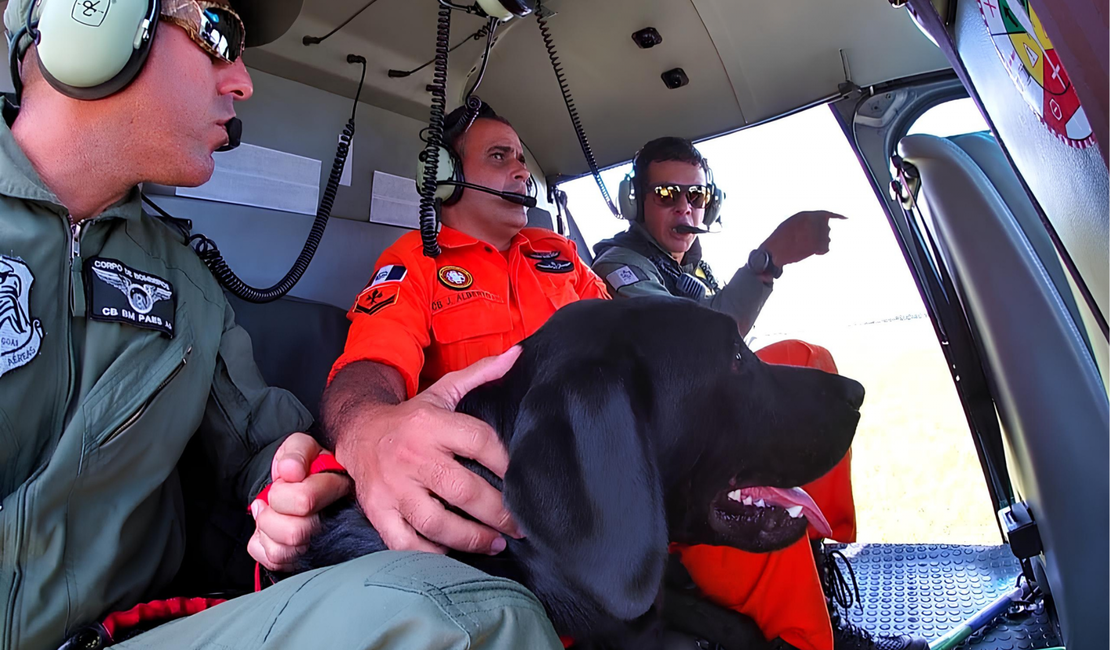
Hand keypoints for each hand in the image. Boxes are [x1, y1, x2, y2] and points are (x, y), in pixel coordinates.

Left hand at [248, 433, 351, 571]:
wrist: (294, 484)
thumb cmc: (301, 465)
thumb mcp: (299, 446)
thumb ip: (296, 451)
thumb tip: (291, 471)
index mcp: (337, 488)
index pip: (304, 501)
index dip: (281, 494)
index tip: (281, 483)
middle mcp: (335, 521)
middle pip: (296, 533)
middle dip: (271, 516)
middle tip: (272, 504)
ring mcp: (320, 544)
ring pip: (284, 552)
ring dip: (266, 531)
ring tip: (272, 516)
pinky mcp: (303, 560)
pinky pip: (274, 562)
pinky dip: (263, 545)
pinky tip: (270, 531)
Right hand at [335, 347, 524, 554]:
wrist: (358, 432)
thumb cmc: (411, 417)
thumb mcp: (443, 390)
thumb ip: (481, 373)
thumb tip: (517, 354)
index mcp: (431, 424)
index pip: (479, 442)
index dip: (506, 463)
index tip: (525, 480)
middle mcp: (412, 455)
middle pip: (462, 489)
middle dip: (497, 512)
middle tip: (520, 526)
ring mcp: (393, 487)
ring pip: (436, 521)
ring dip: (471, 538)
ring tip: (496, 544)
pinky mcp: (378, 511)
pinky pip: (405, 542)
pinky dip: (431, 553)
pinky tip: (455, 555)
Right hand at [760, 210, 846, 267]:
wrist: (773, 251)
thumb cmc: (780, 238)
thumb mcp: (792, 223)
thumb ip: (807, 220)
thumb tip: (824, 221)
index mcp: (804, 215)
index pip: (826, 214)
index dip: (836, 215)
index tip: (845, 218)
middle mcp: (811, 223)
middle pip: (826, 228)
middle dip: (821, 234)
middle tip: (808, 241)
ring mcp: (813, 234)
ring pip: (827, 238)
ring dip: (821, 242)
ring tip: (807, 246)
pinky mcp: (814, 246)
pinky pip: (826, 248)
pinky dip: (821, 251)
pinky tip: (814, 252)